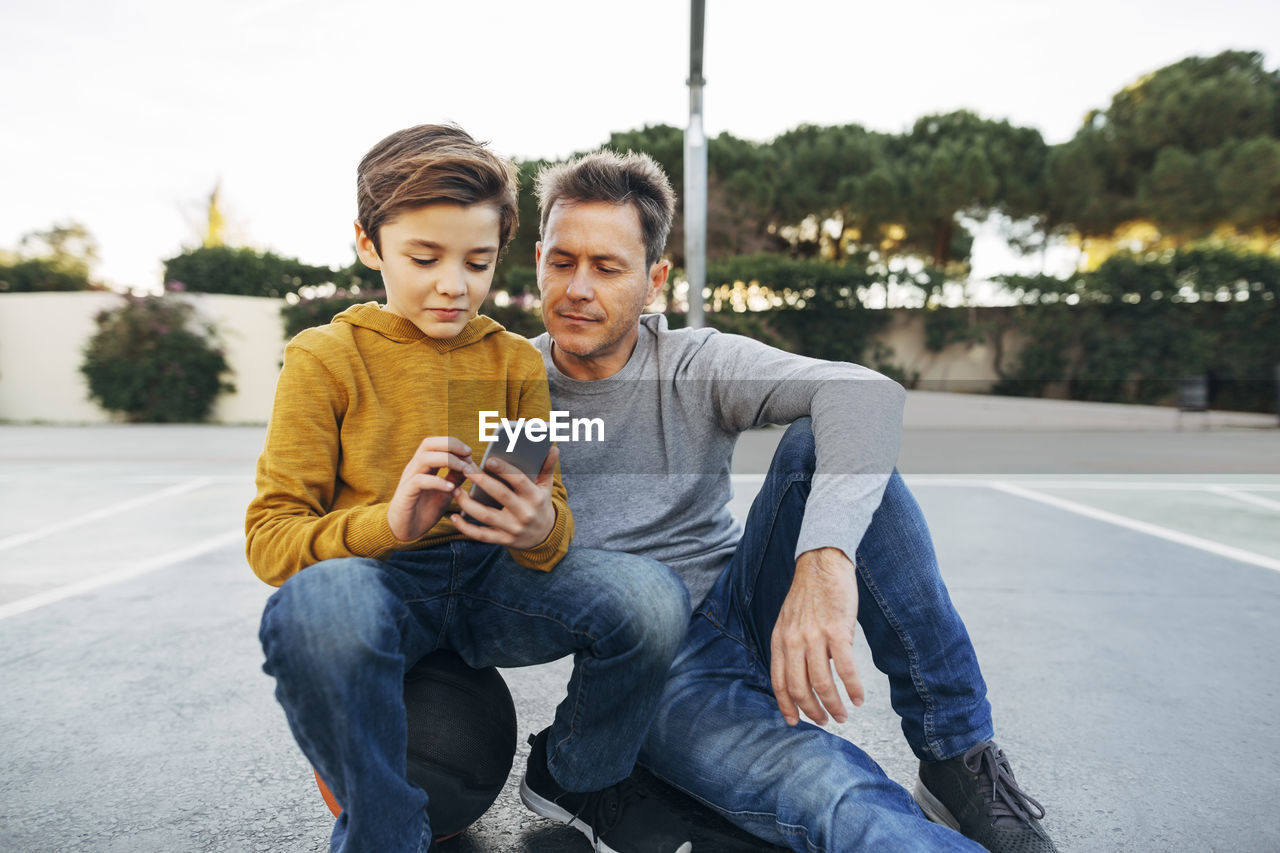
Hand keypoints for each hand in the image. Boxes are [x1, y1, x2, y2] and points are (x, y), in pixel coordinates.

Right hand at [387, 437, 474, 541]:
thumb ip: (455, 477)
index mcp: (423, 465)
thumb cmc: (425, 510)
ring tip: (464, 469)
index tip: (469, 453)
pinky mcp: (406, 494)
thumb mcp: (446, 492)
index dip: (453, 443)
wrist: (406, 531)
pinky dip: (437, 482)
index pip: (435, 443)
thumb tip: (471, 464)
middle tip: (468, 454)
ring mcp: (409, 479)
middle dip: (450, 445)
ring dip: (448, 460)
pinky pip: (419, 481)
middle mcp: (414, 468)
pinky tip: (451, 488)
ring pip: (424, 458)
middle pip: (428, 444)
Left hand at [451, 445, 559, 550]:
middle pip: (501, 495)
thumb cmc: (540, 504)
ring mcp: (513, 528)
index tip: (488, 459)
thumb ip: (547, 467)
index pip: (519, 480)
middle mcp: (525, 513)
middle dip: (481, 481)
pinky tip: (454, 517)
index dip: (504, 470)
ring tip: (456, 490)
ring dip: (468, 504)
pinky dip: (466, 528)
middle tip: (465, 469)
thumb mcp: (546, 487)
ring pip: (487, 516)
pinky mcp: (503, 540)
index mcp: (535, 497)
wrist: (544, 536)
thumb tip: (553, 447)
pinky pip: (482, 535)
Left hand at [769, 547, 864, 725]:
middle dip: (813, 711)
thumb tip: (810, 678)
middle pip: (799, 688)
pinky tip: (858, 698)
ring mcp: (814, 636)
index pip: (779, 682)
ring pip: (822, 683)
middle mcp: (793, 641)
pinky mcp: (837, 631)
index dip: (786, 706)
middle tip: (826, 721)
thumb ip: (793, 649)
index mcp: (780, 640)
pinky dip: (853, 688)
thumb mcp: (789, 622)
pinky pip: (846, 669)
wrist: (822, 565)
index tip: (795, 722)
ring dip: (834, 705)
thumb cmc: (809, 595)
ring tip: (843, 714)